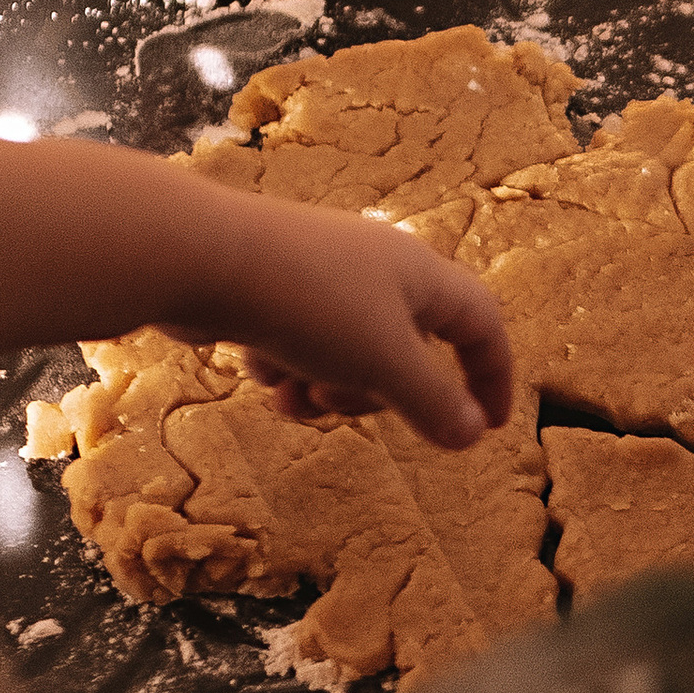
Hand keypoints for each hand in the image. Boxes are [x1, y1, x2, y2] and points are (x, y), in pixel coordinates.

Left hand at [197, 198, 514, 450]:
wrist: (202, 259)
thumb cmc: (309, 305)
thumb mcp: (383, 363)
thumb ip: (432, 402)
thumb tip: (471, 433)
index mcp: (420, 274)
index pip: (481, 324)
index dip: (491, 376)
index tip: (489, 426)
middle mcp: (377, 269)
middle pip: (408, 351)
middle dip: (376, 394)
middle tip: (341, 404)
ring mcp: (323, 277)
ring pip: (347, 357)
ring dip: (324, 390)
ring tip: (294, 396)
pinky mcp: (274, 290)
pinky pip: (299, 346)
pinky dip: (286, 368)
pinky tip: (258, 367)